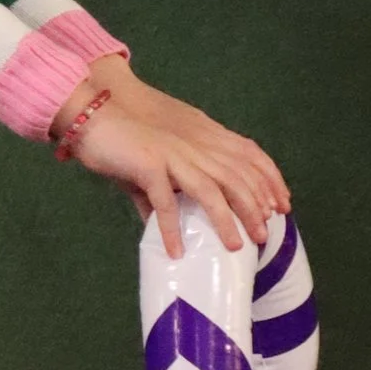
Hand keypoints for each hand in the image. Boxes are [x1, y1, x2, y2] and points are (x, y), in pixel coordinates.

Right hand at [50, 59, 288, 260]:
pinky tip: (176, 251)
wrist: (89, 119)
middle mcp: (191, 147)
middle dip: (254, 206)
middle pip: (234, 178)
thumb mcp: (145, 171)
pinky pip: (165, 203)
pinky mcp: (148, 165)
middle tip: (264, 235)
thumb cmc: (118, 143)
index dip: (268, 180)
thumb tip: (156, 227)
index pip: (246, 157)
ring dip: (226, 220)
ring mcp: (172, 156)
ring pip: (210, 190)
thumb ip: (154, 197)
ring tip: (235, 246)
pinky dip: (171, 228)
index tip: (281, 205)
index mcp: (197, 143)